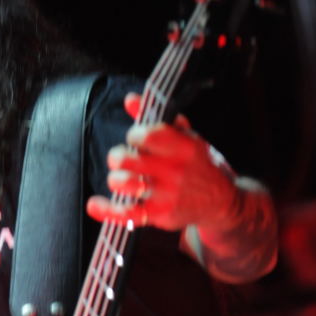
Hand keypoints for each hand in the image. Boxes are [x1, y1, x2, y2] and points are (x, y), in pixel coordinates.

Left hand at [86, 93, 238, 232]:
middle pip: (130, 160)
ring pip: (126, 185)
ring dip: (114, 180)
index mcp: (184, 147)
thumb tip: (129, 100)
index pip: (148, 135)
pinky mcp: (161, 216)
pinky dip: (106, 210)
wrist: (221, 202)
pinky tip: (94, 204)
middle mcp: (176, 171)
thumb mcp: (186, 138)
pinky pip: (127, 214)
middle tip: (118, 160)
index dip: (134, 136)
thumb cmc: (198, 165)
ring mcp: (168, 195)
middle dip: (117, 157)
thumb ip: (157, 119)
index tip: (134, 140)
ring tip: (117, 179)